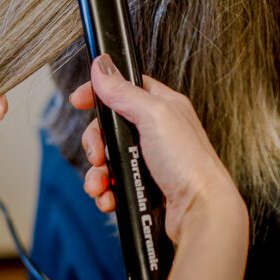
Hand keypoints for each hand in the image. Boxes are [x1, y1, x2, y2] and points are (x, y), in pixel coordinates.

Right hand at [69, 55, 245, 244]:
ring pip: (108, 158)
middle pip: (110, 127)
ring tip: (99, 185)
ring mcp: (150, 160)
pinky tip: (108, 198)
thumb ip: (124, 92)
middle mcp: (157, 132)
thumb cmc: (189, 164)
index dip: (100, 92)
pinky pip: (113, 184)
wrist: (200, 212)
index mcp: (163, 107)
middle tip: (97, 155)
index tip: (78, 100)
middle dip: (95, 142)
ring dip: (97, 173)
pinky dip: (106, 191)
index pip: (125, 88)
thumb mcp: (154, 116)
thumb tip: (102, 66)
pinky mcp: (144, 186)